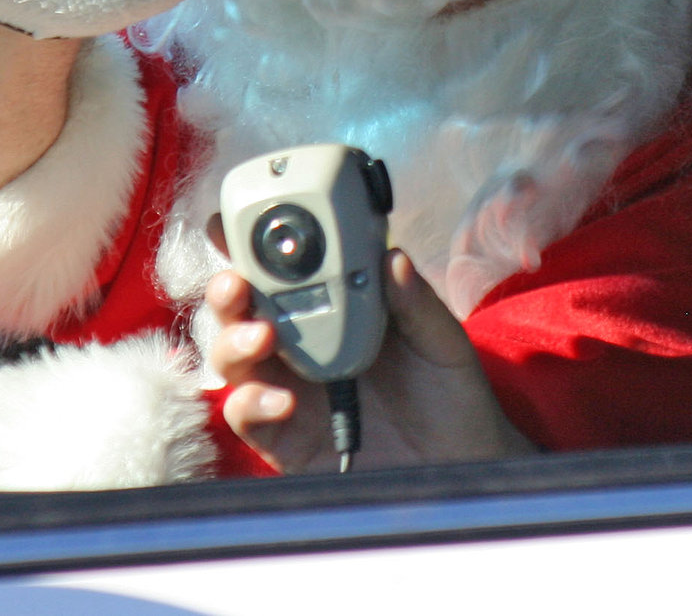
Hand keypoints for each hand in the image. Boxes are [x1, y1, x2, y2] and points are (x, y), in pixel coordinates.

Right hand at [208, 250, 537, 472]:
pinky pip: (248, 418)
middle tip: (236, 283)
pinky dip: (253, 404)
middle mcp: (302, 349)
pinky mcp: (287, 441)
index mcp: (334, 313)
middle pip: (242, 312)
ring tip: (260, 335)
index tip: (233, 226)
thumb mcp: (441, 342)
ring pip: (234, 361)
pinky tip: (282, 400)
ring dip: (234, 342)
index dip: (251, 250)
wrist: (463, 465)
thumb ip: (416, 304)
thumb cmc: (450, 396)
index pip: (282, 275)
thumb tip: (392, 257)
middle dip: (228, 292)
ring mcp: (290, 393)